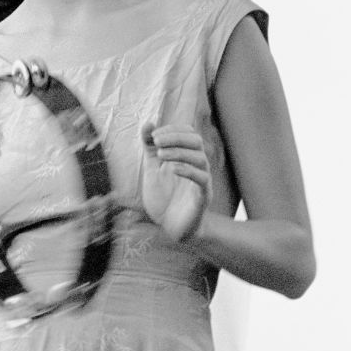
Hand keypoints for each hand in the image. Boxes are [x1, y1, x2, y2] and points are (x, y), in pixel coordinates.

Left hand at [140, 123, 212, 242]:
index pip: (188, 133)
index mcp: (186, 157)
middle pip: (196, 140)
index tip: (153, 135)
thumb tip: (148, 123)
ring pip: (200, 157)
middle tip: (157, 142)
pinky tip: (172, 169)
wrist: (170, 227)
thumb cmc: (165, 197)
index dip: (172, 129)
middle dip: (176, 137)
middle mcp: (197, 166)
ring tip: (160, 155)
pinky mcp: (203, 196)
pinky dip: (188, 170)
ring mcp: (201, 180)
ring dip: (179, 152)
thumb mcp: (152, 168)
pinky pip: (202, 179)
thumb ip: (150, 147)